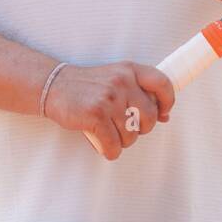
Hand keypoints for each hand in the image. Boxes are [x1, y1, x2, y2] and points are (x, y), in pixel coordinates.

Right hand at [43, 61, 175, 160]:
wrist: (53, 85)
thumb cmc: (87, 85)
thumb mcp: (116, 79)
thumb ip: (139, 93)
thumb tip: (164, 116)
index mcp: (130, 70)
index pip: (162, 84)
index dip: (167, 102)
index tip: (162, 114)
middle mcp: (122, 82)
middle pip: (149, 117)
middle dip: (140, 129)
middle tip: (125, 128)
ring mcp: (109, 98)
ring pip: (131, 135)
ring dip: (122, 142)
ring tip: (110, 134)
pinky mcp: (96, 115)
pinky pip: (114, 145)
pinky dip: (110, 151)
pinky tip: (103, 145)